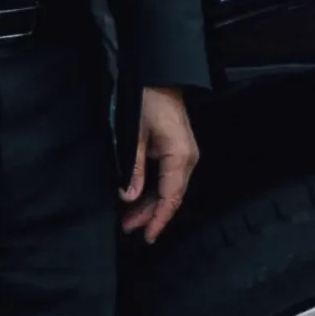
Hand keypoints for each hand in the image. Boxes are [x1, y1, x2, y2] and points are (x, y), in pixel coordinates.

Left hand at [122, 86, 197, 244]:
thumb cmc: (146, 102)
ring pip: (169, 189)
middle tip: (127, 228)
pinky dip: (154, 191)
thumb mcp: (135, 135)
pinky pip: (168, 179)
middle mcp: (187, 160)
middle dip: (150, 215)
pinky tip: (138, 199)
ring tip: (129, 218)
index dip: (158, 219)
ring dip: (150, 204)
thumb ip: (134, 168)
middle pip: (171, 196)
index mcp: (179, 157)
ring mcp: (185, 156)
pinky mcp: (178, 152)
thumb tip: (129, 197)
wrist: (159, 78)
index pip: (171, 197)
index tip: (147, 237)